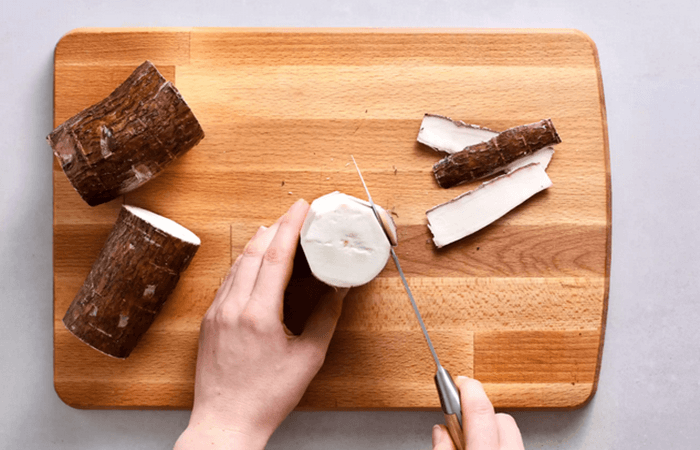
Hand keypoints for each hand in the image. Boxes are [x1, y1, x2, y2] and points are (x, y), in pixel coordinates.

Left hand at [175, 199, 347, 449]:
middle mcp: (232, 308)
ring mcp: (216, 313)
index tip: (300, 207)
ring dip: (257, 242)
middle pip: (253, 253)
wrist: (225, 423)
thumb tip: (338, 293)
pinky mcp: (208, 321)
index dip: (290, 227)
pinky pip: (226, 281)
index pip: (274, 258)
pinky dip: (242, 263)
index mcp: (258, 315)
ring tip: (275, 230)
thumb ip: (325, 321)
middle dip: (275, 227)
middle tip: (293, 214)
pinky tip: (252, 261)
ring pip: (236, 264)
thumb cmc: (265, 398)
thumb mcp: (307, 360)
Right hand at [432, 377, 523, 449]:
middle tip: (460, 426)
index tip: (458, 381)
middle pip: (502, 419)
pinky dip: (500, 445)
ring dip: (492, 433)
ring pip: (511, 435)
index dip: (467, 389)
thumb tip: (441, 432)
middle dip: (480, 416)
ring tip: (473, 444)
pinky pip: (515, 446)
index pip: (479, 409)